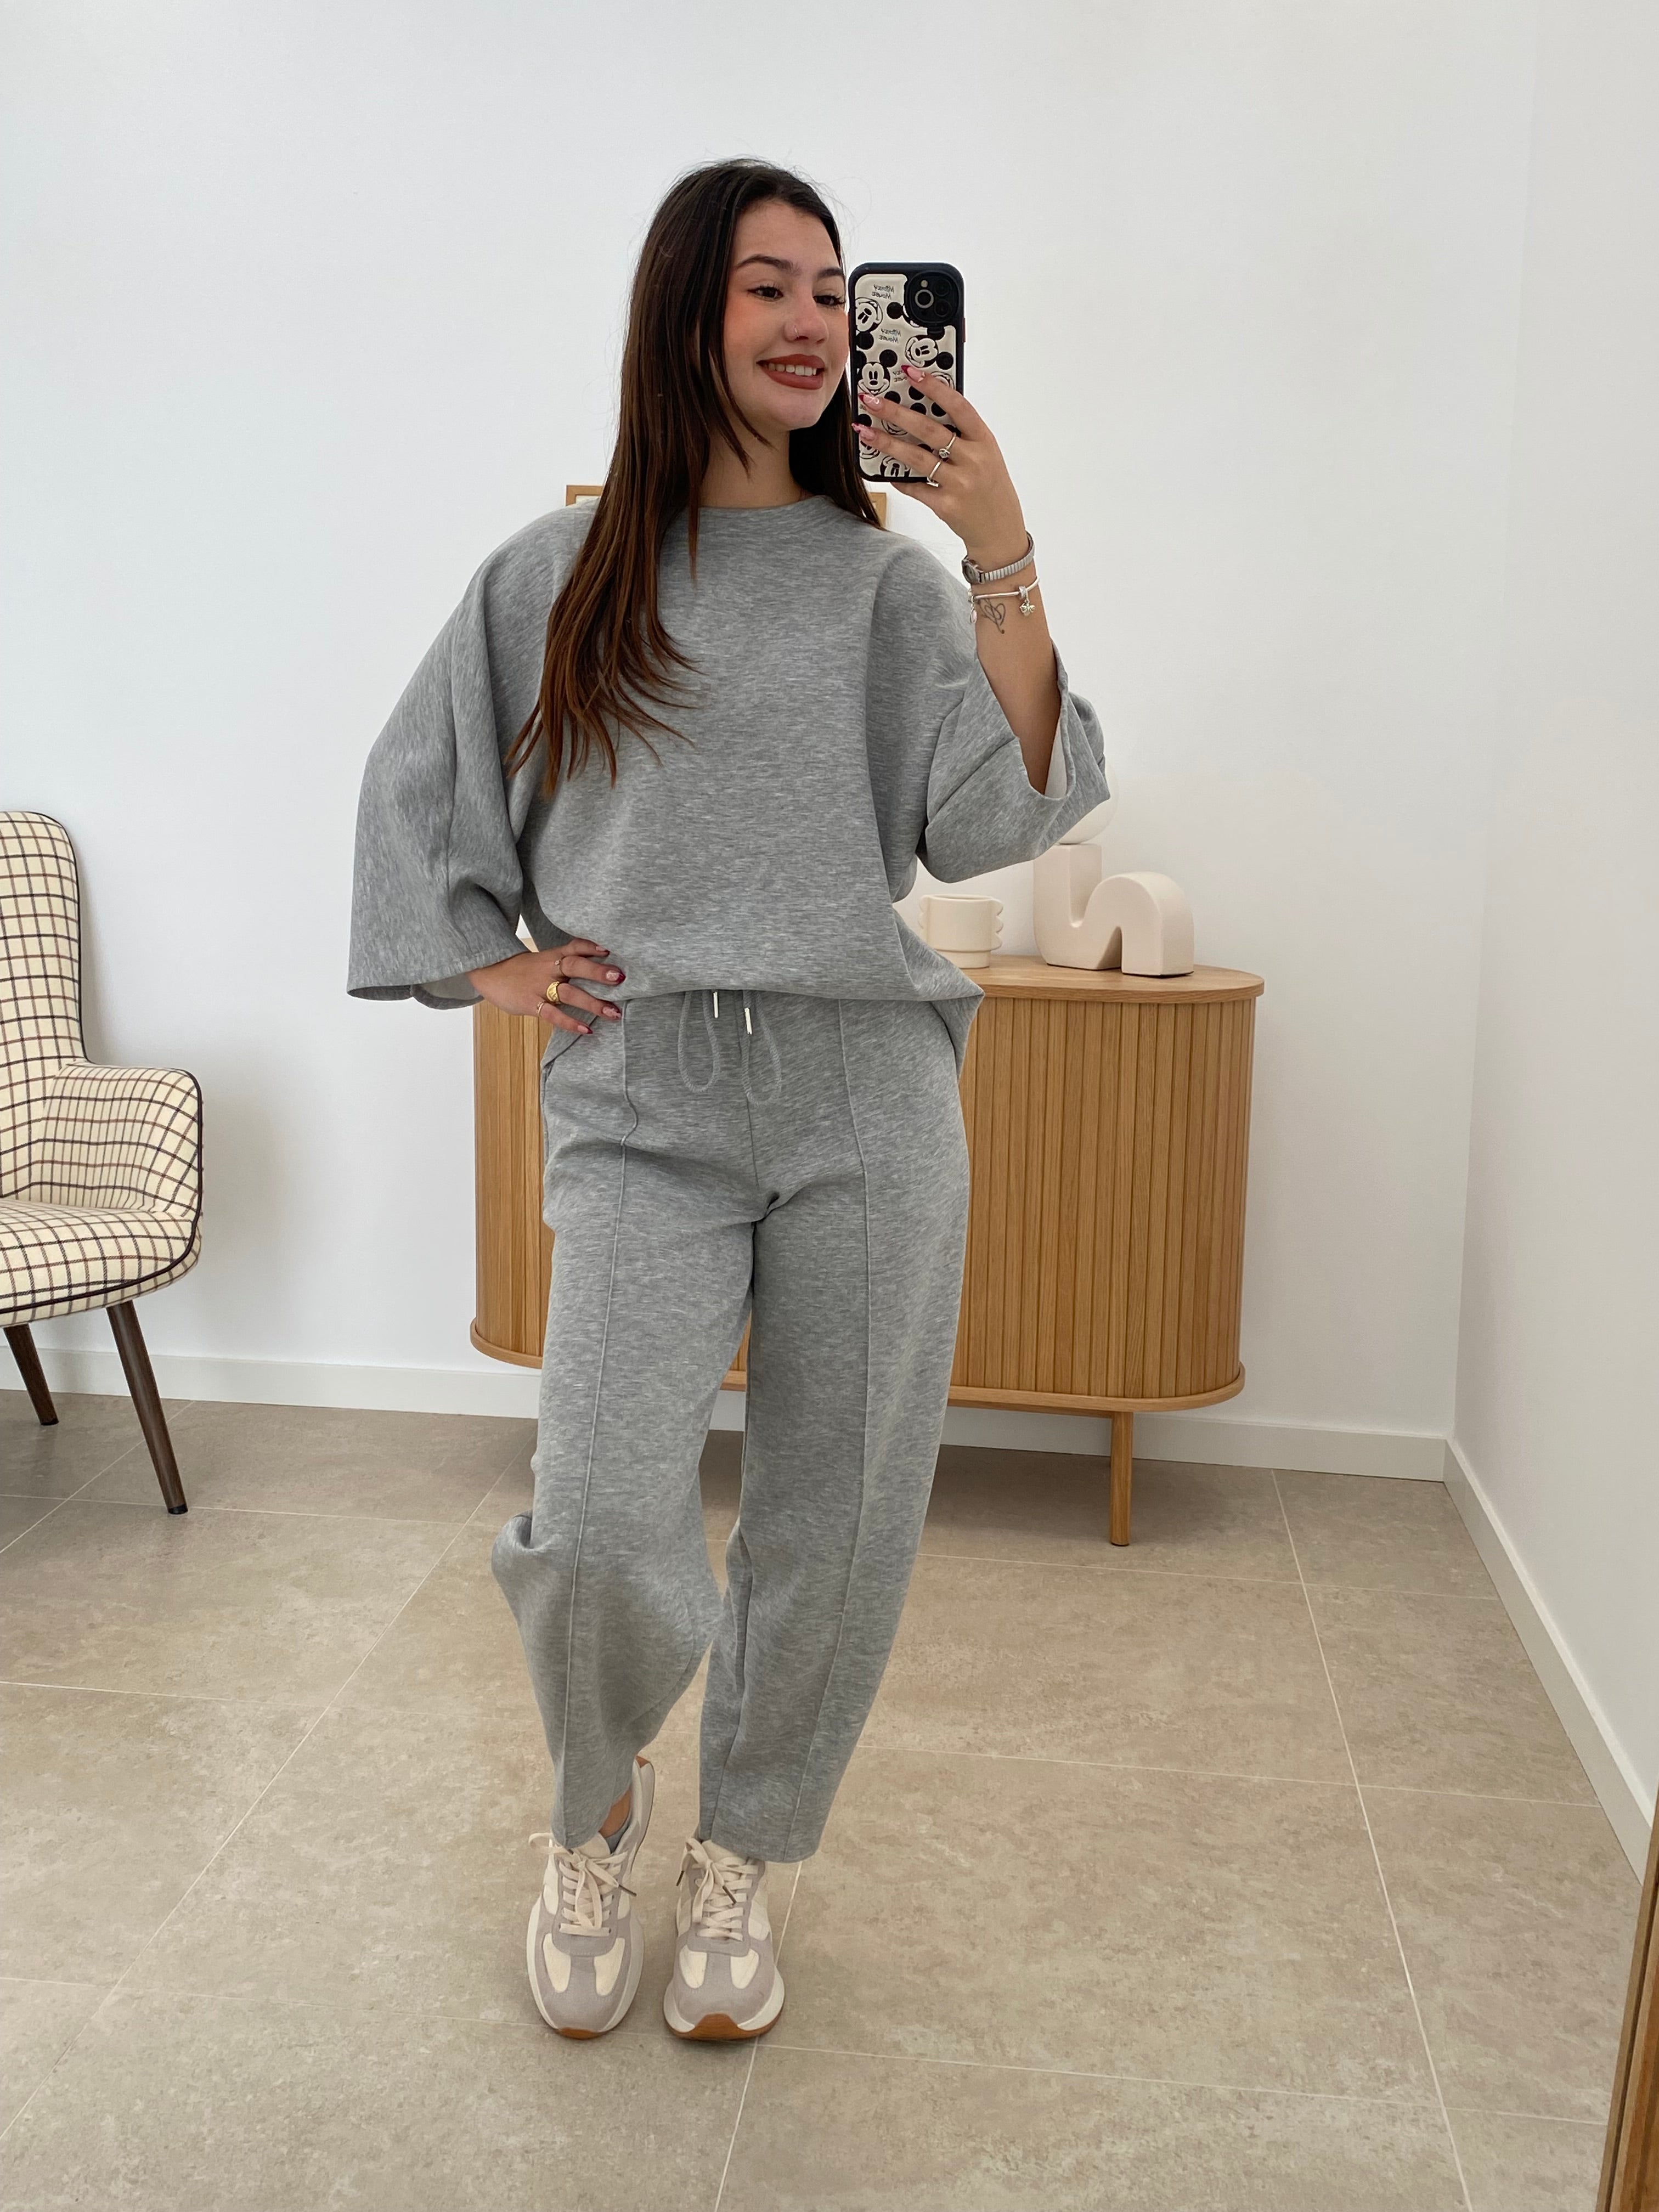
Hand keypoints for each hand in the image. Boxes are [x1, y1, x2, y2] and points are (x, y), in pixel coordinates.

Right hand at [466, 937, 624, 1033]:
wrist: (488, 973)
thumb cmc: (521, 970)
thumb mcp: (542, 960)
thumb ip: (564, 963)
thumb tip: (597, 970)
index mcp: (553, 956)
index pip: (574, 947)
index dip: (591, 947)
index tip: (610, 948)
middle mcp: (549, 969)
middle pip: (575, 966)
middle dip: (598, 972)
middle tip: (620, 977)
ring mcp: (540, 987)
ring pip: (570, 993)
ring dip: (593, 1003)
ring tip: (614, 1013)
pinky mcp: (531, 1004)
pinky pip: (553, 1014)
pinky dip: (570, 1022)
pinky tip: (586, 1030)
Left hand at [854, 365, 1028, 570]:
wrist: (1001, 533)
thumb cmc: (991, 489)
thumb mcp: (986, 456)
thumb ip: (962, 436)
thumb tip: (922, 413)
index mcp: (985, 441)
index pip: (958, 406)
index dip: (933, 387)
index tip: (909, 372)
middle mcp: (974, 460)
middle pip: (929, 430)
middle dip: (896, 413)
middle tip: (871, 401)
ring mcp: (960, 485)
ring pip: (916, 458)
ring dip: (887, 443)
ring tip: (865, 432)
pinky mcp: (946, 507)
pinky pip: (915, 488)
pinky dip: (898, 478)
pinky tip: (884, 471)